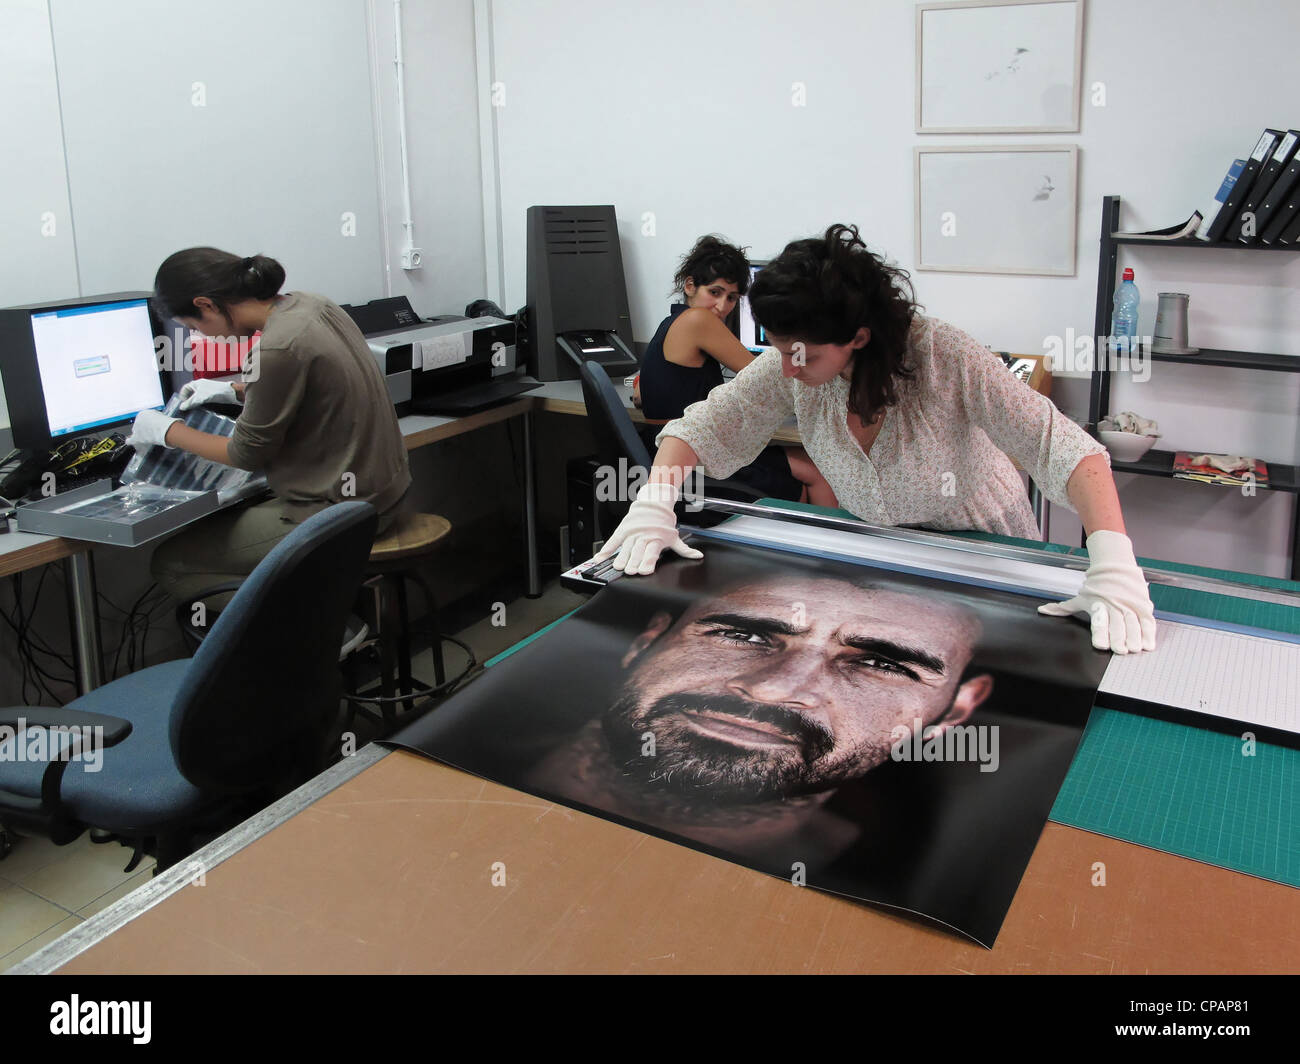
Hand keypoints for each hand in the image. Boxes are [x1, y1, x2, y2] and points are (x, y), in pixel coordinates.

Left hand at [125, 409, 180, 450]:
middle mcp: (137, 420)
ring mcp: (136, 429)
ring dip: (140, 435)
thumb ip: (155, 418)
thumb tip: (158, 421)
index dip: (146, 424)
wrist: (164, 428)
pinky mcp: (137, 437)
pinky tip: (129, 442)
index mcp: (142, 414)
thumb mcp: (160, 416)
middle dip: (142, 429)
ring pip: (136, 433)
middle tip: (149, 432)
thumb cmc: (165, 422)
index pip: (142, 419)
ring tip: (146, 438)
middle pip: (138, 426)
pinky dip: (130, 441)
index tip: (150, 426)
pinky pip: (130, 440)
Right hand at [178, 378, 237, 410]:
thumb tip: (182, 407)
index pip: (186, 388)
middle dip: (188, 400)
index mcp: (196, 383)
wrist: (230, 393)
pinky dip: (201, 404)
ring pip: (198, 397)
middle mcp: (201, 386)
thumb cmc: (215, 392)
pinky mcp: (213, 395)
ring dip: (195, 403)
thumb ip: (190, 402)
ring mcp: (207, 390)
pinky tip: (202, 409)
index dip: (183, 395)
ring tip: (193, 410)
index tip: (182, 403)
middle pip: (191, 393)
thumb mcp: (200, 398)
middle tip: (187, 408)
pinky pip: (204, 399)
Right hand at [593, 481, 702, 575]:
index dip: (648, 562)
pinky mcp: (622, 530)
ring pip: (625, 547)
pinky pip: (613, 541)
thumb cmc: (663, 523)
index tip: (645, 571)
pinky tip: (600, 558)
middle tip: (630, 571)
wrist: (653, 504)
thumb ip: (684, 550)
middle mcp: (643, 536)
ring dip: (621, 557)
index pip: (651, 553)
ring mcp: (632, 533)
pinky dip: (606, 549)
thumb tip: (698, 556)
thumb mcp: (674, 536)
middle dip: (634, 562)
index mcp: (656, 539)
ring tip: (617, 567)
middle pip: (637, 551)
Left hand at [1037, 530, 1156, 653]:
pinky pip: (1147, 621)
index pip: (1099, 622)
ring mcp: (1130, 605)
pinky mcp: (1142, 606)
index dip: (1101, 634)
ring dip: (1135, 637)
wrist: (1115, 566)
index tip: (1101, 645)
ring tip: (1135, 649)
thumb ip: (1063, 608)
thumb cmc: (1096, 586)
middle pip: (1118, 625)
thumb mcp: (1080, 597)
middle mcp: (1114, 606)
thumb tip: (1043, 611)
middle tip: (1121, 650)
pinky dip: (1149, 633)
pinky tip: (1148, 645)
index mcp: (1098, 605)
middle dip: (1119, 638)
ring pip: (1134, 623)